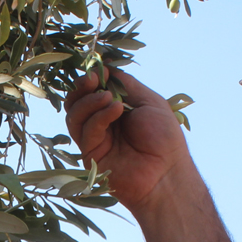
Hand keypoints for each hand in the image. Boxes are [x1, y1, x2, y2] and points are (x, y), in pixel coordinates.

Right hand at [65, 69, 191, 211]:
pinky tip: (115, 110)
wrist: (166, 174)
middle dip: (82, 87)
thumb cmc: (164, 138)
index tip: (99, 70)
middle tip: (93, 80)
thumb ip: (126, 84)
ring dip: (88, 101)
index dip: (93, 77)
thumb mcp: (149, 101)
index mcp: (116, 109)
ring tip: (107, 97)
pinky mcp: (90, 154)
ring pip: (75, 114)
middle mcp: (102, 123)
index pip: (94, 89)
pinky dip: (98, 116)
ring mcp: (95, 139)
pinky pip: (86, 130)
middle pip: (77, 101)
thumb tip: (105, 67)